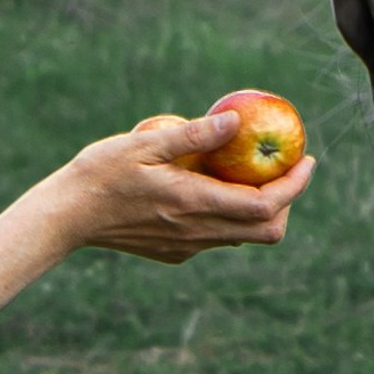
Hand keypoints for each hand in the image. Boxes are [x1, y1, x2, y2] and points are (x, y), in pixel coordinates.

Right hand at [51, 112, 314, 264]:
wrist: (65, 217)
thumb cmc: (101, 173)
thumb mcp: (147, 143)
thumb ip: (195, 135)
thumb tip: (237, 120)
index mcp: (195, 203)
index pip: (266, 206)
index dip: (294, 186)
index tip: (307, 160)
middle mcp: (196, 232)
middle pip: (266, 231)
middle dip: (286, 202)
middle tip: (285, 168)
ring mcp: (185, 247)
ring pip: (241, 236)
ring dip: (257, 209)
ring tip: (250, 172)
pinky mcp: (173, 252)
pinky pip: (215, 237)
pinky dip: (228, 215)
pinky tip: (210, 187)